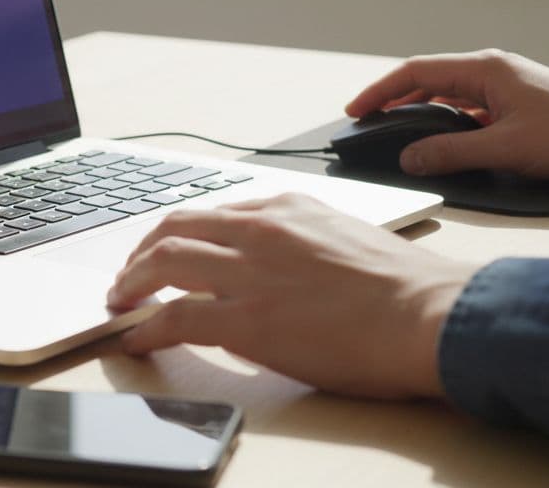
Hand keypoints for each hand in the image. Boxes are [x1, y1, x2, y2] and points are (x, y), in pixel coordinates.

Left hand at [107, 193, 477, 399]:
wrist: (429, 314)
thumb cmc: (406, 287)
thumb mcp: (347, 237)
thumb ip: (304, 243)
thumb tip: (280, 269)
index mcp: (287, 208)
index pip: (214, 213)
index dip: (181, 235)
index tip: (168, 250)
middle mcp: (260, 230)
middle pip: (175, 227)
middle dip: (142, 251)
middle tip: (130, 274)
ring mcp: (250, 272)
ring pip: (163, 262)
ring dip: (131, 282)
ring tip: (119, 302)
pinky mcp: (246, 319)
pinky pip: (174, 318)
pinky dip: (145, 328)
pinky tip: (135, 339)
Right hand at [344, 49, 548, 177]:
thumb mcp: (506, 148)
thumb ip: (453, 153)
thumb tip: (410, 158)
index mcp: (484, 69)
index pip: (416, 72)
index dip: (380, 91)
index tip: (356, 111)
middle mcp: (491, 71)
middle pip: (428, 80)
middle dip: (394, 101)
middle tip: (368, 124)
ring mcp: (504, 87)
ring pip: (447, 96)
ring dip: (420, 112)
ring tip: (395, 134)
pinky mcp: (515, 104)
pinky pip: (467, 108)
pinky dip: (445, 122)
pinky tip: (440, 142)